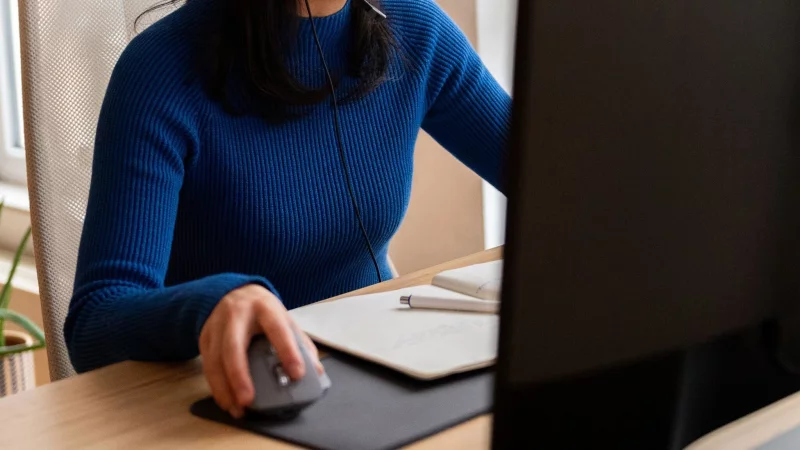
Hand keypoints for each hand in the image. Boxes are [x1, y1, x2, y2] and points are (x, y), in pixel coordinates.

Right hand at [199, 284, 322, 418]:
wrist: (233, 292)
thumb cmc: (263, 311)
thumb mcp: (283, 318)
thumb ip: (300, 343)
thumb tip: (316, 371)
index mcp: (264, 307)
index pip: (277, 328)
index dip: (287, 351)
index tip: (297, 374)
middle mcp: (236, 314)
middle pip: (233, 346)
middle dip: (240, 375)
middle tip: (249, 400)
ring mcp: (217, 325)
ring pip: (215, 359)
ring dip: (224, 388)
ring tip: (237, 408)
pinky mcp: (204, 337)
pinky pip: (207, 365)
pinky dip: (216, 386)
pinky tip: (226, 400)